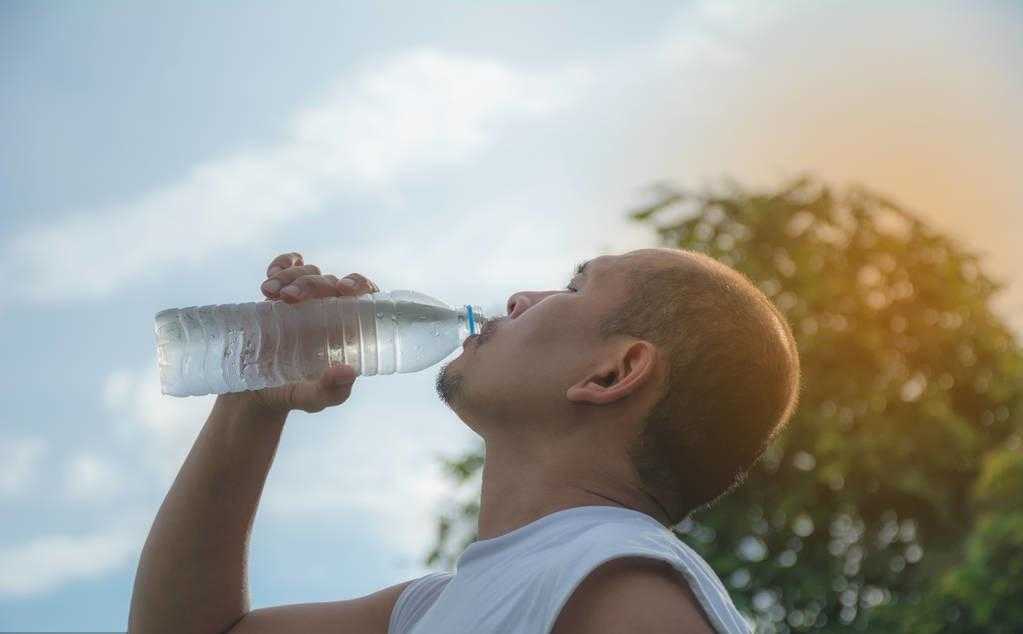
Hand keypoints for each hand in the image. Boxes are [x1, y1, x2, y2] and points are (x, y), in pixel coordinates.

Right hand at [248, 252, 380, 414]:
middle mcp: (330, 310)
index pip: (364, 295)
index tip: (344, 289)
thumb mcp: (313, 400)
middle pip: (331, 282)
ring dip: (291, 275)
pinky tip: (272, 272)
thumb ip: (331, 391)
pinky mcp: (280, 296)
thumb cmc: (293, 394)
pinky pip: (288, 267)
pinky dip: (283, 262)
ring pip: (308, 272)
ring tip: (269, 292)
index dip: (360, 284)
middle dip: (312, 283)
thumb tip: (349, 372)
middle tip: (290, 297)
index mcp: (347, 328)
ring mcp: (305, 300)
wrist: (254, 393)